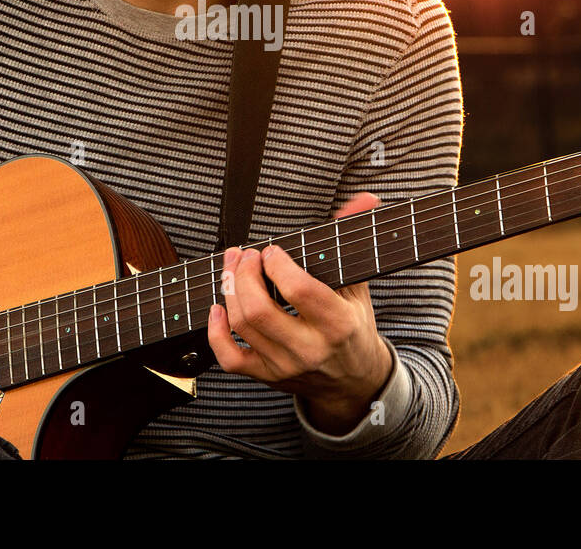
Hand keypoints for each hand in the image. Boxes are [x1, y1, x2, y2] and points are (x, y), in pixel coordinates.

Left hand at [207, 192, 393, 434]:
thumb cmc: (354, 328)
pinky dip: (216, 332)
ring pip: (242, 326)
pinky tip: (218, 308)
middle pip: (259, 309)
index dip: (277, 264)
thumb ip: (352, 238)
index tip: (271, 251)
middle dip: (244, 273)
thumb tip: (365, 199)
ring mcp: (285, 365)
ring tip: (233, 269)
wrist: (355, 382)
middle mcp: (310, 348)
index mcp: (337, 324)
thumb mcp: (358, 284)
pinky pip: (230, 358)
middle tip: (246, 255)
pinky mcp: (266, 375)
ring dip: (230, 289)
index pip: (299, 290)